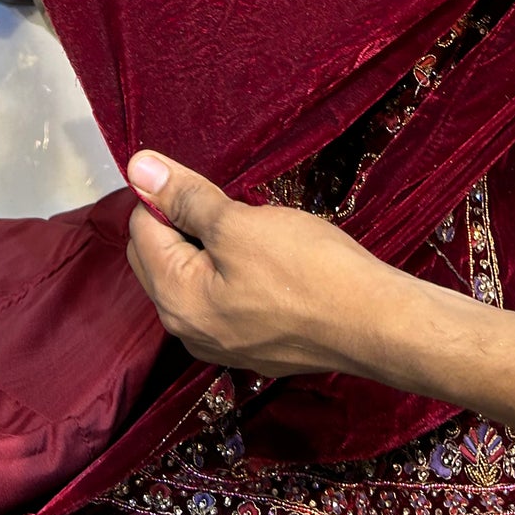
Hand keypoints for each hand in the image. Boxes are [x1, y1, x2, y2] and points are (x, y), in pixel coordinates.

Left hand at [125, 150, 400, 375]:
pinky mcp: (251, 346)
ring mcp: (220, 344)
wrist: (375, 324)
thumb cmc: (309, 271)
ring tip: (250, 228)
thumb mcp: (239, 223)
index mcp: (175, 300)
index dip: (167, 194)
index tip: (205, 181)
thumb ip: (184, 198)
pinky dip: (229, 272)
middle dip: (181, 222)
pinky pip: (221, 298)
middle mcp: (187, 330)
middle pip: (159, 258)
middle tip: (228, 203)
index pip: (142, 229)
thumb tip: (138, 169)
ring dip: (207, 246)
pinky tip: (265, 260)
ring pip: (191, 277)